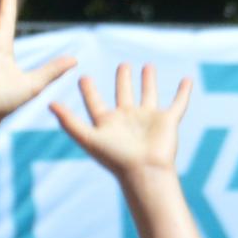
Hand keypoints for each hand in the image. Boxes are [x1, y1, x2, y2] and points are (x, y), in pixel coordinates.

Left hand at [52, 63, 196, 180]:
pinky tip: (187, 80)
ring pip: (148, 94)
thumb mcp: (87, 138)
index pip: (96, 103)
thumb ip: (69, 122)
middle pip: (124, 94)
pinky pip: (178, 103)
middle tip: (123, 65)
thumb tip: (49, 104)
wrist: (144, 171)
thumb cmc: (115, 158)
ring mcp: (148, 119)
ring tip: (147, 66)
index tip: (84, 77)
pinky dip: (183, 92)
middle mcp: (127, 119)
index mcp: (108, 123)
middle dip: (123, 80)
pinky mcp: (168, 120)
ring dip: (148, 81)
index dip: (89, 91)